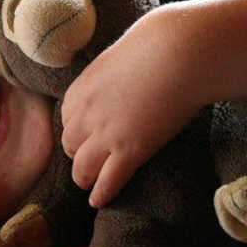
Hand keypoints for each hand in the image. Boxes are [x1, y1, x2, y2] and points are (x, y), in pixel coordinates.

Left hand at [60, 6, 205, 207]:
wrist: (179, 52)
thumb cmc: (158, 44)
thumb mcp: (120, 57)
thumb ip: (112, 75)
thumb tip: (121, 75)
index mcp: (81, 89)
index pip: (67, 119)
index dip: (77, 130)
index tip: (85, 136)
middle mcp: (85, 114)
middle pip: (70, 145)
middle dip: (78, 154)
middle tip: (89, 161)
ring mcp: (106, 135)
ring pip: (82, 168)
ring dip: (84, 178)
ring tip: (89, 185)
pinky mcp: (130, 151)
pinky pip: (108, 180)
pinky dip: (101, 194)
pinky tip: (99, 202)